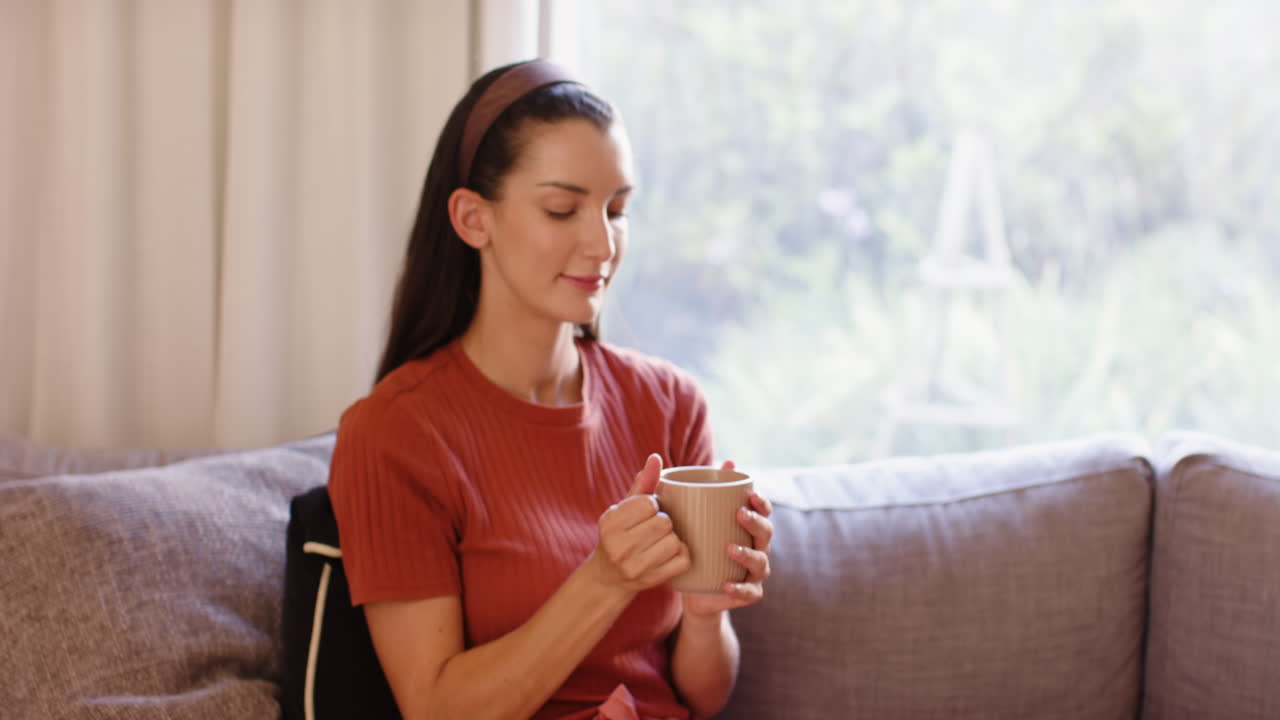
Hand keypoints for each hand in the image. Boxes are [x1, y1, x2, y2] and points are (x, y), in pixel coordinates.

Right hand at [589, 453, 691, 594]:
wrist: (608, 577)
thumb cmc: (620, 535)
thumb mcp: (624, 509)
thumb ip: (642, 484)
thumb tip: (656, 458)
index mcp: (609, 523)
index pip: (648, 504)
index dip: (653, 506)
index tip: (647, 513)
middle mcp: (617, 546)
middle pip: (664, 523)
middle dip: (665, 522)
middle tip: (657, 528)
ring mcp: (633, 567)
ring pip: (674, 542)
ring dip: (674, 539)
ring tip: (662, 541)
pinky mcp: (650, 581)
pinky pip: (683, 561)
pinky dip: (682, 555)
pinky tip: (670, 554)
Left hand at [683, 460, 773, 617]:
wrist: (689, 589)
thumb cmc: (690, 546)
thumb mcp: (680, 519)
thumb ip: (669, 491)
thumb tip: (655, 459)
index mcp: (746, 525)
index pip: (762, 509)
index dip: (762, 501)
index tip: (750, 494)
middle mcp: (756, 546)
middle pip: (766, 532)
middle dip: (756, 522)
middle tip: (739, 514)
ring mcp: (754, 572)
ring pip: (760, 561)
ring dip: (748, 554)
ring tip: (730, 548)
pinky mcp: (747, 594)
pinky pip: (749, 592)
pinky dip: (739, 589)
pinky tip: (726, 585)